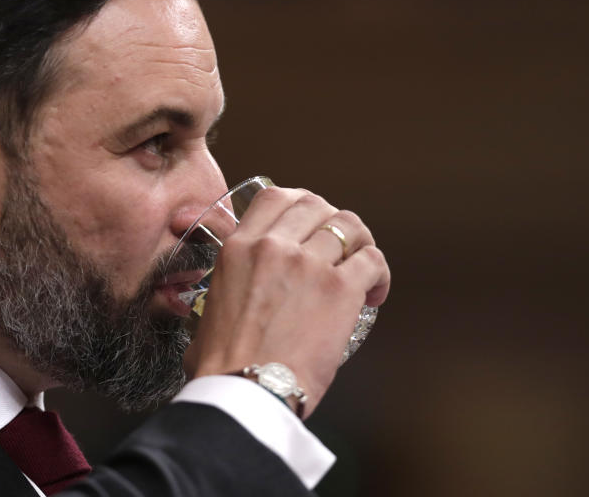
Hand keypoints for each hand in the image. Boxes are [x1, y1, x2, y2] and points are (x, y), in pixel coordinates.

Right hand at [186, 187, 390, 418]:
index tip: (309, 222)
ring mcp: (309, 264)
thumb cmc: (223, 365)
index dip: (299, 205)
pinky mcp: (340, 290)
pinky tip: (375, 293)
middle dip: (331, 221)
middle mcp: (274, 246)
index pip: (275, 198)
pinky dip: (379, 273)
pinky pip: (372, 260)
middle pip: (316, 205)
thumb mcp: (209, 309)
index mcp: (239, 248)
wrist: (246, 391)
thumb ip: (223, 290)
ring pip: (350, 225)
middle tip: (339, 246)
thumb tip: (225, 305)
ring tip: (362, 267)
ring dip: (360, 243)